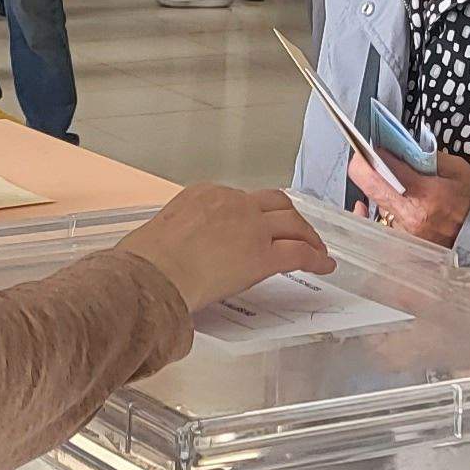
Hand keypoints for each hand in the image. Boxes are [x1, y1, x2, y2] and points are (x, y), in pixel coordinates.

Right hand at [117, 186, 334, 315]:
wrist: (152, 274)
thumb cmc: (145, 262)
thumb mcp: (160, 232)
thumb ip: (180, 236)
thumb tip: (179, 252)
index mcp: (204, 194)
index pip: (240, 198)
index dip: (255, 213)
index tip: (258, 224)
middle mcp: (232, 203)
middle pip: (274, 203)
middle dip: (289, 216)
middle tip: (298, 231)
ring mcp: (251, 227)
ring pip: (292, 223)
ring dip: (308, 235)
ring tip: (315, 248)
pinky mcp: (263, 256)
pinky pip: (299, 253)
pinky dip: (316, 258)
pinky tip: (323, 265)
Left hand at [349, 148, 469, 246]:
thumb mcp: (458, 170)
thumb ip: (426, 156)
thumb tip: (401, 147)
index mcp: (423, 196)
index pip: (379, 172)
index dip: (367, 156)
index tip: (369, 147)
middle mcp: (409, 217)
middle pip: (369, 188)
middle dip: (364, 169)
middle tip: (367, 158)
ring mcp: (404, 232)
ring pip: (374, 204)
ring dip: (377, 187)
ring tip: (389, 178)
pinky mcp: (403, 241)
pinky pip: (381, 219)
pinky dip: (380, 206)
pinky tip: (374, 203)